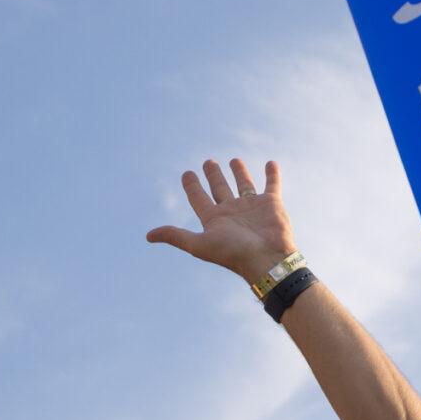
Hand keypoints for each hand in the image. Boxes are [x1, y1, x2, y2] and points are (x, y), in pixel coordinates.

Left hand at [148, 159, 298, 283]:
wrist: (267, 259)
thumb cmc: (232, 253)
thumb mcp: (199, 244)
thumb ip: (176, 236)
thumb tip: (148, 236)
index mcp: (214, 220)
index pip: (199, 198)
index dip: (191, 186)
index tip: (187, 173)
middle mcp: (232, 212)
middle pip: (220, 189)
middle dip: (213, 175)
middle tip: (208, 162)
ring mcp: (252, 207)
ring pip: (244, 185)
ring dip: (239, 173)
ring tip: (234, 160)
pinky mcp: (272, 203)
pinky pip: (272, 184)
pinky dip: (272, 174)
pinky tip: (270, 164)